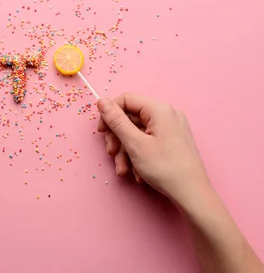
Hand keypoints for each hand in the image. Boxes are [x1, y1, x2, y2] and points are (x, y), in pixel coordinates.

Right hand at [97, 93, 211, 207]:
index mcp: (159, 110)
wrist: (192, 194)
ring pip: (138, 132)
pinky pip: (148, 140)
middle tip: (111, 153)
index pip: (126, 99)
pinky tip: (136, 171)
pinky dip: (138, 154)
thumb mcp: (134, 144)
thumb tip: (102, 101)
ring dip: (126, 150)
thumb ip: (116, 120)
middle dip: (118, 138)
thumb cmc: (165, 168)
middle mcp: (167, 114)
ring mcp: (172, 128)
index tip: (102, 132)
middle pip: (131, 117)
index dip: (110, 114)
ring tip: (123, 169)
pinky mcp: (173, 140)